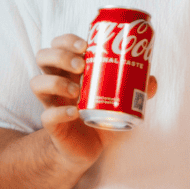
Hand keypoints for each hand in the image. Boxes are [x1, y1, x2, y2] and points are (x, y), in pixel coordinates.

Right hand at [30, 34, 158, 168]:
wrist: (89, 147)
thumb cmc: (102, 115)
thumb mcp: (121, 99)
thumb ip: (136, 89)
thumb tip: (151, 80)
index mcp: (71, 70)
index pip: (59, 45)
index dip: (67, 41)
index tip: (86, 45)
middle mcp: (57, 82)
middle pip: (43, 57)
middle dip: (60, 56)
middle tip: (81, 65)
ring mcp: (52, 102)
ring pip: (37, 83)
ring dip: (56, 82)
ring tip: (77, 90)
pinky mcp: (52, 125)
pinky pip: (46, 116)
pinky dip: (59, 112)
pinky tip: (74, 112)